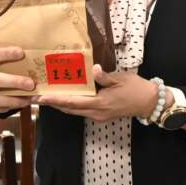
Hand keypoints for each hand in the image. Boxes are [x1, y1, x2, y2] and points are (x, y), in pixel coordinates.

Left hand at [35, 65, 156, 122]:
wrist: (149, 102)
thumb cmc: (135, 88)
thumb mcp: (120, 79)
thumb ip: (104, 76)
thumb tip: (94, 68)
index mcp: (100, 104)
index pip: (73, 103)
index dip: (56, 100)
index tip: (42, 98)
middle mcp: (96, 113)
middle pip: (70, 109)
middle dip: (53, 104)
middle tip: (36, 98)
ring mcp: (98, 116)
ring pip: (75, 111)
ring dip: (60, 105)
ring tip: (46, 98)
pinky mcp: (101, 115)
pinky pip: (81, 111)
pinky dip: (71, 105)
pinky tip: (65, 98)